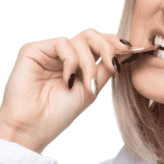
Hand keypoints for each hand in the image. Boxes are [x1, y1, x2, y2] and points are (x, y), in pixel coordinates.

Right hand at [0, 29, 132, 152]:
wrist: (32, 127)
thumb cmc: (58, 114)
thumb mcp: (90, 90)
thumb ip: (104, 69)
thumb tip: (124, 51)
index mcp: (77, 64)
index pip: (98, 44)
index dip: (115, 44)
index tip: (132, 52)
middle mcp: (63, 55)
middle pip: (92, 35)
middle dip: (108, 47)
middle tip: (114, 64)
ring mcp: (49, 52)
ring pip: (81, 39)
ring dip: (90, 63)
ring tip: (87, 85)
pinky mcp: (33, 50)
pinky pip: (63, 43)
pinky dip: (71, 61)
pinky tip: (67, 79)